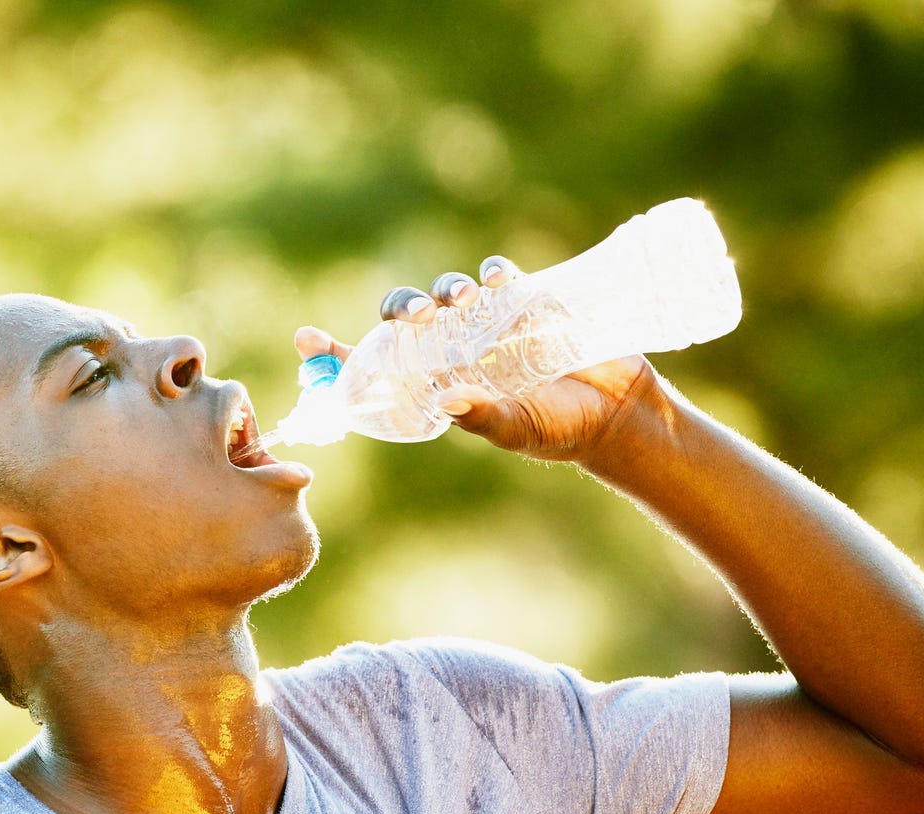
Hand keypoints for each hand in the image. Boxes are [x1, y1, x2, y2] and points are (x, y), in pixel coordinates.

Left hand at [296, 258, 653, 462]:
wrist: (619, 413)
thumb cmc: (561, 431)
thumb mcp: (520, 430)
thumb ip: (485, 417)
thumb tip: (449, 399)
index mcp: (440, 385)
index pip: (377, 365)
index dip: (339, 351)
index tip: (304, 338)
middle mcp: (456, 350)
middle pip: (406, 319)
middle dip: (399, 310)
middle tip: (415, 317)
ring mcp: (490, 323)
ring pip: (446, 294)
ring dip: (443, 290)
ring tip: (460, 300)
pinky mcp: (526, 301)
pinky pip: (498, 277)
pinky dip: (491, 272)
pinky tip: (496, 280)